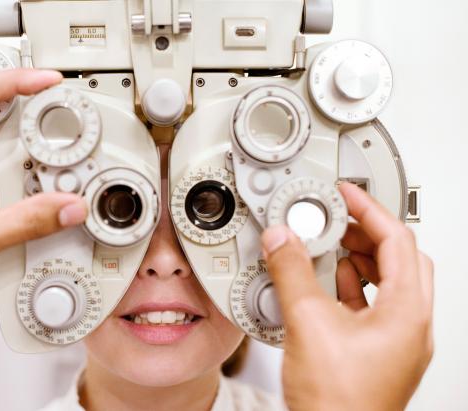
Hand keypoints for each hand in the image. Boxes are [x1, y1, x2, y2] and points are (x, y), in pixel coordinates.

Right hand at [261, 183, 433, 410]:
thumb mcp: (308, 323)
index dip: (371, 210)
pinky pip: (372, 305)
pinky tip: (326, 282)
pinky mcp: (378, 353)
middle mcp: (411, 325)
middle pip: (400, 259)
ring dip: (360, 259)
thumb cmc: (338, 403)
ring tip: (330, 245)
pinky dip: (352, 285)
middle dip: (367, 232)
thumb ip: (292, 273)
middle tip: (338, 217)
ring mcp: (397, 341)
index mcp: (407, 312)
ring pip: (388, 283)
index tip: (347, 194)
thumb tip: (282, 240)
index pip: (398, 241)